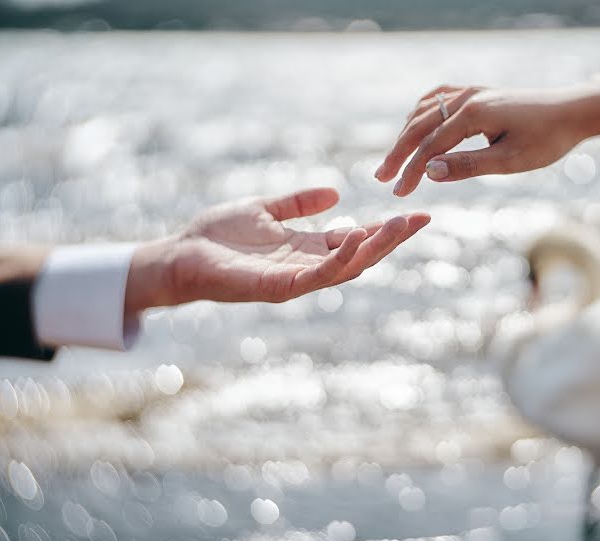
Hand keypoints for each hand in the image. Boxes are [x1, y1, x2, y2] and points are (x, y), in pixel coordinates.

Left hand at [124, 188, 429, 311]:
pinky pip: (317, 276)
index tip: (416, 212)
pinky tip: (358, 239)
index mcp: (306, 249)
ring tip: (400, 226)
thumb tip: (335, 193)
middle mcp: (306, 266)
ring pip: (346, 268)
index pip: (355, 240)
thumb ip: (297, 203)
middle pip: (360, 255)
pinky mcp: (278, 288)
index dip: (385, 228)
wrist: (178, 256)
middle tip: (421, 219)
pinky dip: (340, 260)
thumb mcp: (263, 209)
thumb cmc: (215, 236)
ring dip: (375, 247)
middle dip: (392, 239)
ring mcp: (295, 279)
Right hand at [375, 78, 599, 196]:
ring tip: (396, 159)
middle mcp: (468, 98)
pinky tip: (416, 125)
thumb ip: (467, 166)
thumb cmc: (547, 140)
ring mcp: (472, 92)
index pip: (430, 145)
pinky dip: (422, 113)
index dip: (411, 170)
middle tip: (383, 178)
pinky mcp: (479, 93)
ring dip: (407, 134)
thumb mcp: (509, 161)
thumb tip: (428, 171)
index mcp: (474, 114)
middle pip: (420, 125)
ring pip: (426, 110)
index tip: (398, 192)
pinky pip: (439, 98)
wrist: (574, 112)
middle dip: (399, 152)